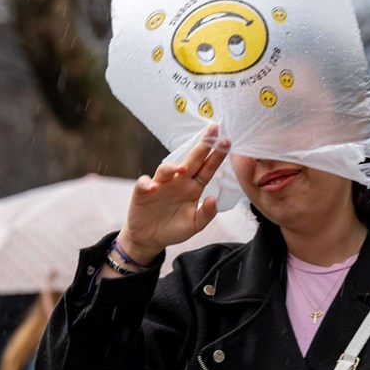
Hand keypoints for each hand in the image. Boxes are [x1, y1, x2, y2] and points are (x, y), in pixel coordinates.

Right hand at [117, 124, 230, 264]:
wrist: (149, 239)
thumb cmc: (173, 229)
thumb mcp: (194, 226)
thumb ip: (206, 214)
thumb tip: (213, 199)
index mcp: (193, 188)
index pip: (206, 169)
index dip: (216, 156)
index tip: (226, 141)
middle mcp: (178, 182)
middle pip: (191, 161)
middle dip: (202, 146)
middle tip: (212, 131)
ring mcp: (160, 185)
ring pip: (166, 169)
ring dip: (173, 166)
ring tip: (181, 168)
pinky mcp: (143, 191)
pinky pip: (145, 183)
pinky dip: (148, 184)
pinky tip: (154, 188)